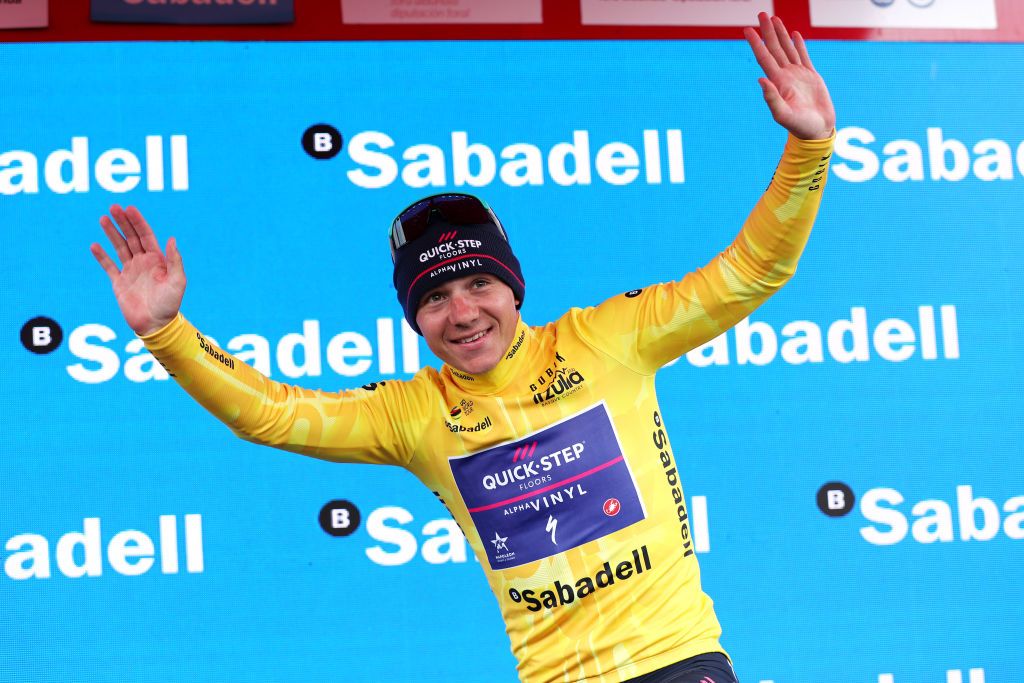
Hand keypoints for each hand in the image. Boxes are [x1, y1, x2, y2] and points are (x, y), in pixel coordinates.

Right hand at [91, 205, 185, 336]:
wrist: (156, 325)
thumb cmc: (170, 304)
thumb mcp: (178, 281)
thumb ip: (174, 260)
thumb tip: (171, 239)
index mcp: (157, 260)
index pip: (146, 235)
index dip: (138, 221)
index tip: (129, 208)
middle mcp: (143, 262)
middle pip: (131, 237)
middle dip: (123, 222)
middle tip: (113, 207)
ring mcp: (130, 271)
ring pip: (119, 247)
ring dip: (111, 233)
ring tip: (103, 218)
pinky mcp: (119, 283)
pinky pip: (108, 266)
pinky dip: (101, 256)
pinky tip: (95, 245)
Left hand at [744, 12, 835, 140]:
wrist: (817, 131)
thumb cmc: (800, 126)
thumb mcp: (783, 115)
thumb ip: (772, 98)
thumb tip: (761, 80)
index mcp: (778, 82)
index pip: (764, 57)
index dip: (756, 43)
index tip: (747, 29)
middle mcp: (786, 75)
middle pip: (774, 48)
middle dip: (768, 31)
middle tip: (761, 14)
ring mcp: (798, 75)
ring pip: (787, 48)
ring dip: (780, 34)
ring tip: (774, 19)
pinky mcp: (811, 76)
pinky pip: (803, 56)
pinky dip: (798, 44)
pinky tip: (793, 34)